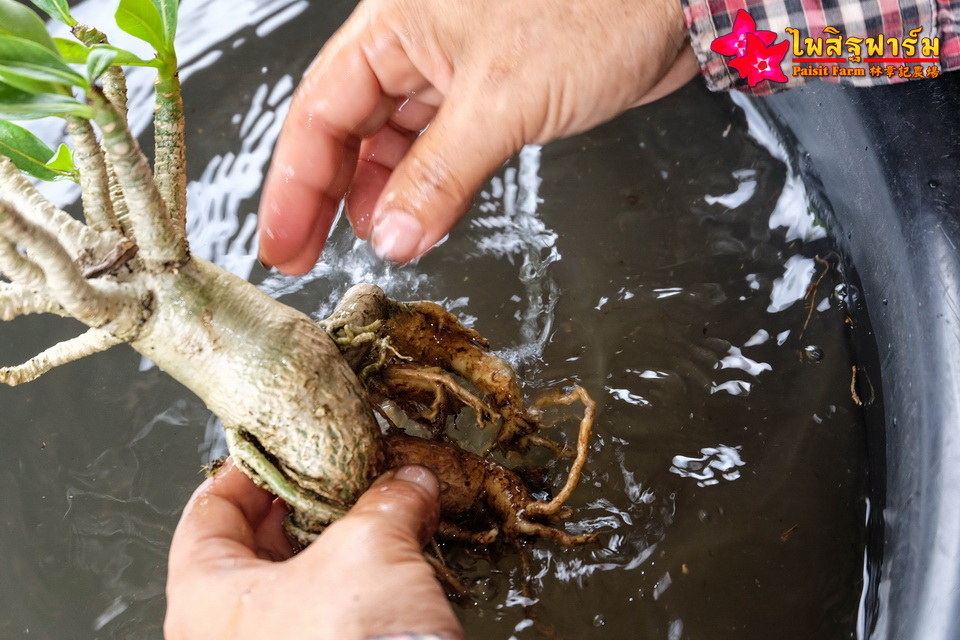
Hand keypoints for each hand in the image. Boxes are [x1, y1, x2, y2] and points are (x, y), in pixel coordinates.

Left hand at [164, 459, 463, 639]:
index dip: (244, 474)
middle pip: (248, 550)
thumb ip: (387, 503)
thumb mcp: (370, 546)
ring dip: (329, 551)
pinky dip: (346, 588)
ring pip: (288, 588)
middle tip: (332, 483)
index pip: (205, 515)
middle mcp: (221, 636)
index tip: (275, 454)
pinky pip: (317, 619)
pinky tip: (384, 570)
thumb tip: (409, 483)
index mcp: (204, 601)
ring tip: (367, 521)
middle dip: (297, 511)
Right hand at [257, 0, 697, 271]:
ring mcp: (453, 72)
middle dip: (327, 197)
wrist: (672, 0)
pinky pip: (441, 150)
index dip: (295, 186)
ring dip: (383, 197)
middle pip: (346, 129)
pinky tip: (421, 220)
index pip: (319, 113)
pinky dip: (429, 188)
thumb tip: (394, 237)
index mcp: (395, 25)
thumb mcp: (503, 101)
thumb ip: (440, 175)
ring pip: (394, 143)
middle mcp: (415, 46)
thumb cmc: (594, 8)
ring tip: (378, 245)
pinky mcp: (492, 95)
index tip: (282, 244)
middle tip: (307, 257)